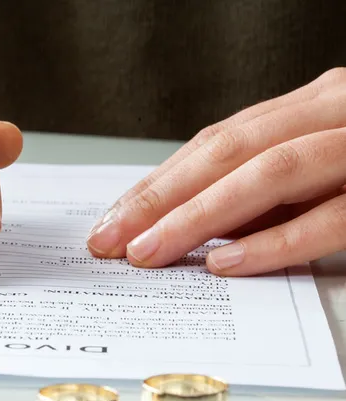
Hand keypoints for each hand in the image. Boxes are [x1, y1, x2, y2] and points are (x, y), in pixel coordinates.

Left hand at [86, 67, 345, 275]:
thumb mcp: (319, 169)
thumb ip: (260, 188)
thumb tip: (188, 224)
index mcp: (311, 107)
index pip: (217, 142)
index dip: (158, 182)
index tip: (112, 219)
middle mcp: (332, 113)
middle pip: (228, 152)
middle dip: (159, 199)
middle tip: (110, 239)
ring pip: (269, 173)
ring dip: (198, 216)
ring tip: (147, 252)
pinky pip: (329, 217)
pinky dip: (272, 241)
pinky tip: (224, 260)